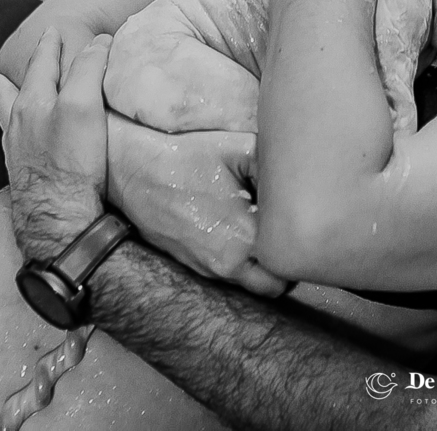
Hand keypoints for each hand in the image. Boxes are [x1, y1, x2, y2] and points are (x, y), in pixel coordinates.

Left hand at [0, 28, 111, 261]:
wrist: (57, 215)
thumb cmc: (70, 161)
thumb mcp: (84, 105)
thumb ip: (88, 69)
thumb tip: (99, 41)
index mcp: (34, 100)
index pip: (45, 61)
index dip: (55, 43)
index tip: (57, 29)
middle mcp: (20, 120)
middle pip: (20, 82)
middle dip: (31, 63)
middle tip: (37, 49)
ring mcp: (17, 146)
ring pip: (7, 109)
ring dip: (8, 92)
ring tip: (3, 83)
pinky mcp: (23, 169)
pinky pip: (13, 137)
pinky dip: (13, 124)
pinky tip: (19, 130)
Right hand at [106, 114, 287, 296]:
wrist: (130, 171)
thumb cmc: (185, 158)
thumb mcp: (240, 150)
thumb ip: (277, 169)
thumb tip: (301, 180)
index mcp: (243, 238)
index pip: (290, 266)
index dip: (302, 248)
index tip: (306, 227)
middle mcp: (226, 264)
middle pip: (275, 287)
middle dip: (287, 266)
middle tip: (290, 234)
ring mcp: (206, 270)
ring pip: (251, 286)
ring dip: (263, 267)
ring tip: (266, 233)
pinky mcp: (192, 266)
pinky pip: (228, 278)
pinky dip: (241, 264)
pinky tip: (241, 234)